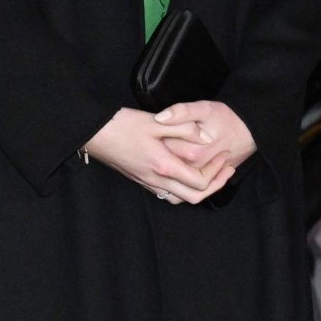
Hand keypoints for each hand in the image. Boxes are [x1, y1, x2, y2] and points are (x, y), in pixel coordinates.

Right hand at [83, 107, 234, 204]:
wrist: (93, 134)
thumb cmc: (122, 125)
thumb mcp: (156, 121)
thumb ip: (184, 128)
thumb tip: (206, 137)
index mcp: (163, 166)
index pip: (200, 181)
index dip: (218, 171)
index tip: (225, 155)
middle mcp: (157, 180)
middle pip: (195, 197)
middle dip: (216, 184)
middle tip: (227, 168)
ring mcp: (148, 183)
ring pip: (181, 199)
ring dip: (200, 189)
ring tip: (212, 173)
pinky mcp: (142, 181)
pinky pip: (169, 194)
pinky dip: (184, 188)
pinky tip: (187, 174)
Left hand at [153, 101, 255, 180]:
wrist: (249, 134)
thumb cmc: (227, 119)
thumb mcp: (205, 109)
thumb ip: (182, 112)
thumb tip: (160, 118)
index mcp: (192, 153)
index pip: (161, 147)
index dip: (158, 135)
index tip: (163, 126)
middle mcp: (194, 170)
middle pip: (165, 161)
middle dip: (162, 148)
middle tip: (167, 134)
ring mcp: (199, 178)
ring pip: (172, 171)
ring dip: (168, 160)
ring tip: (174, 145)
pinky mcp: (203, 180)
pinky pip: (182, 181)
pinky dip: (175, 172)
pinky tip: (177, 159)